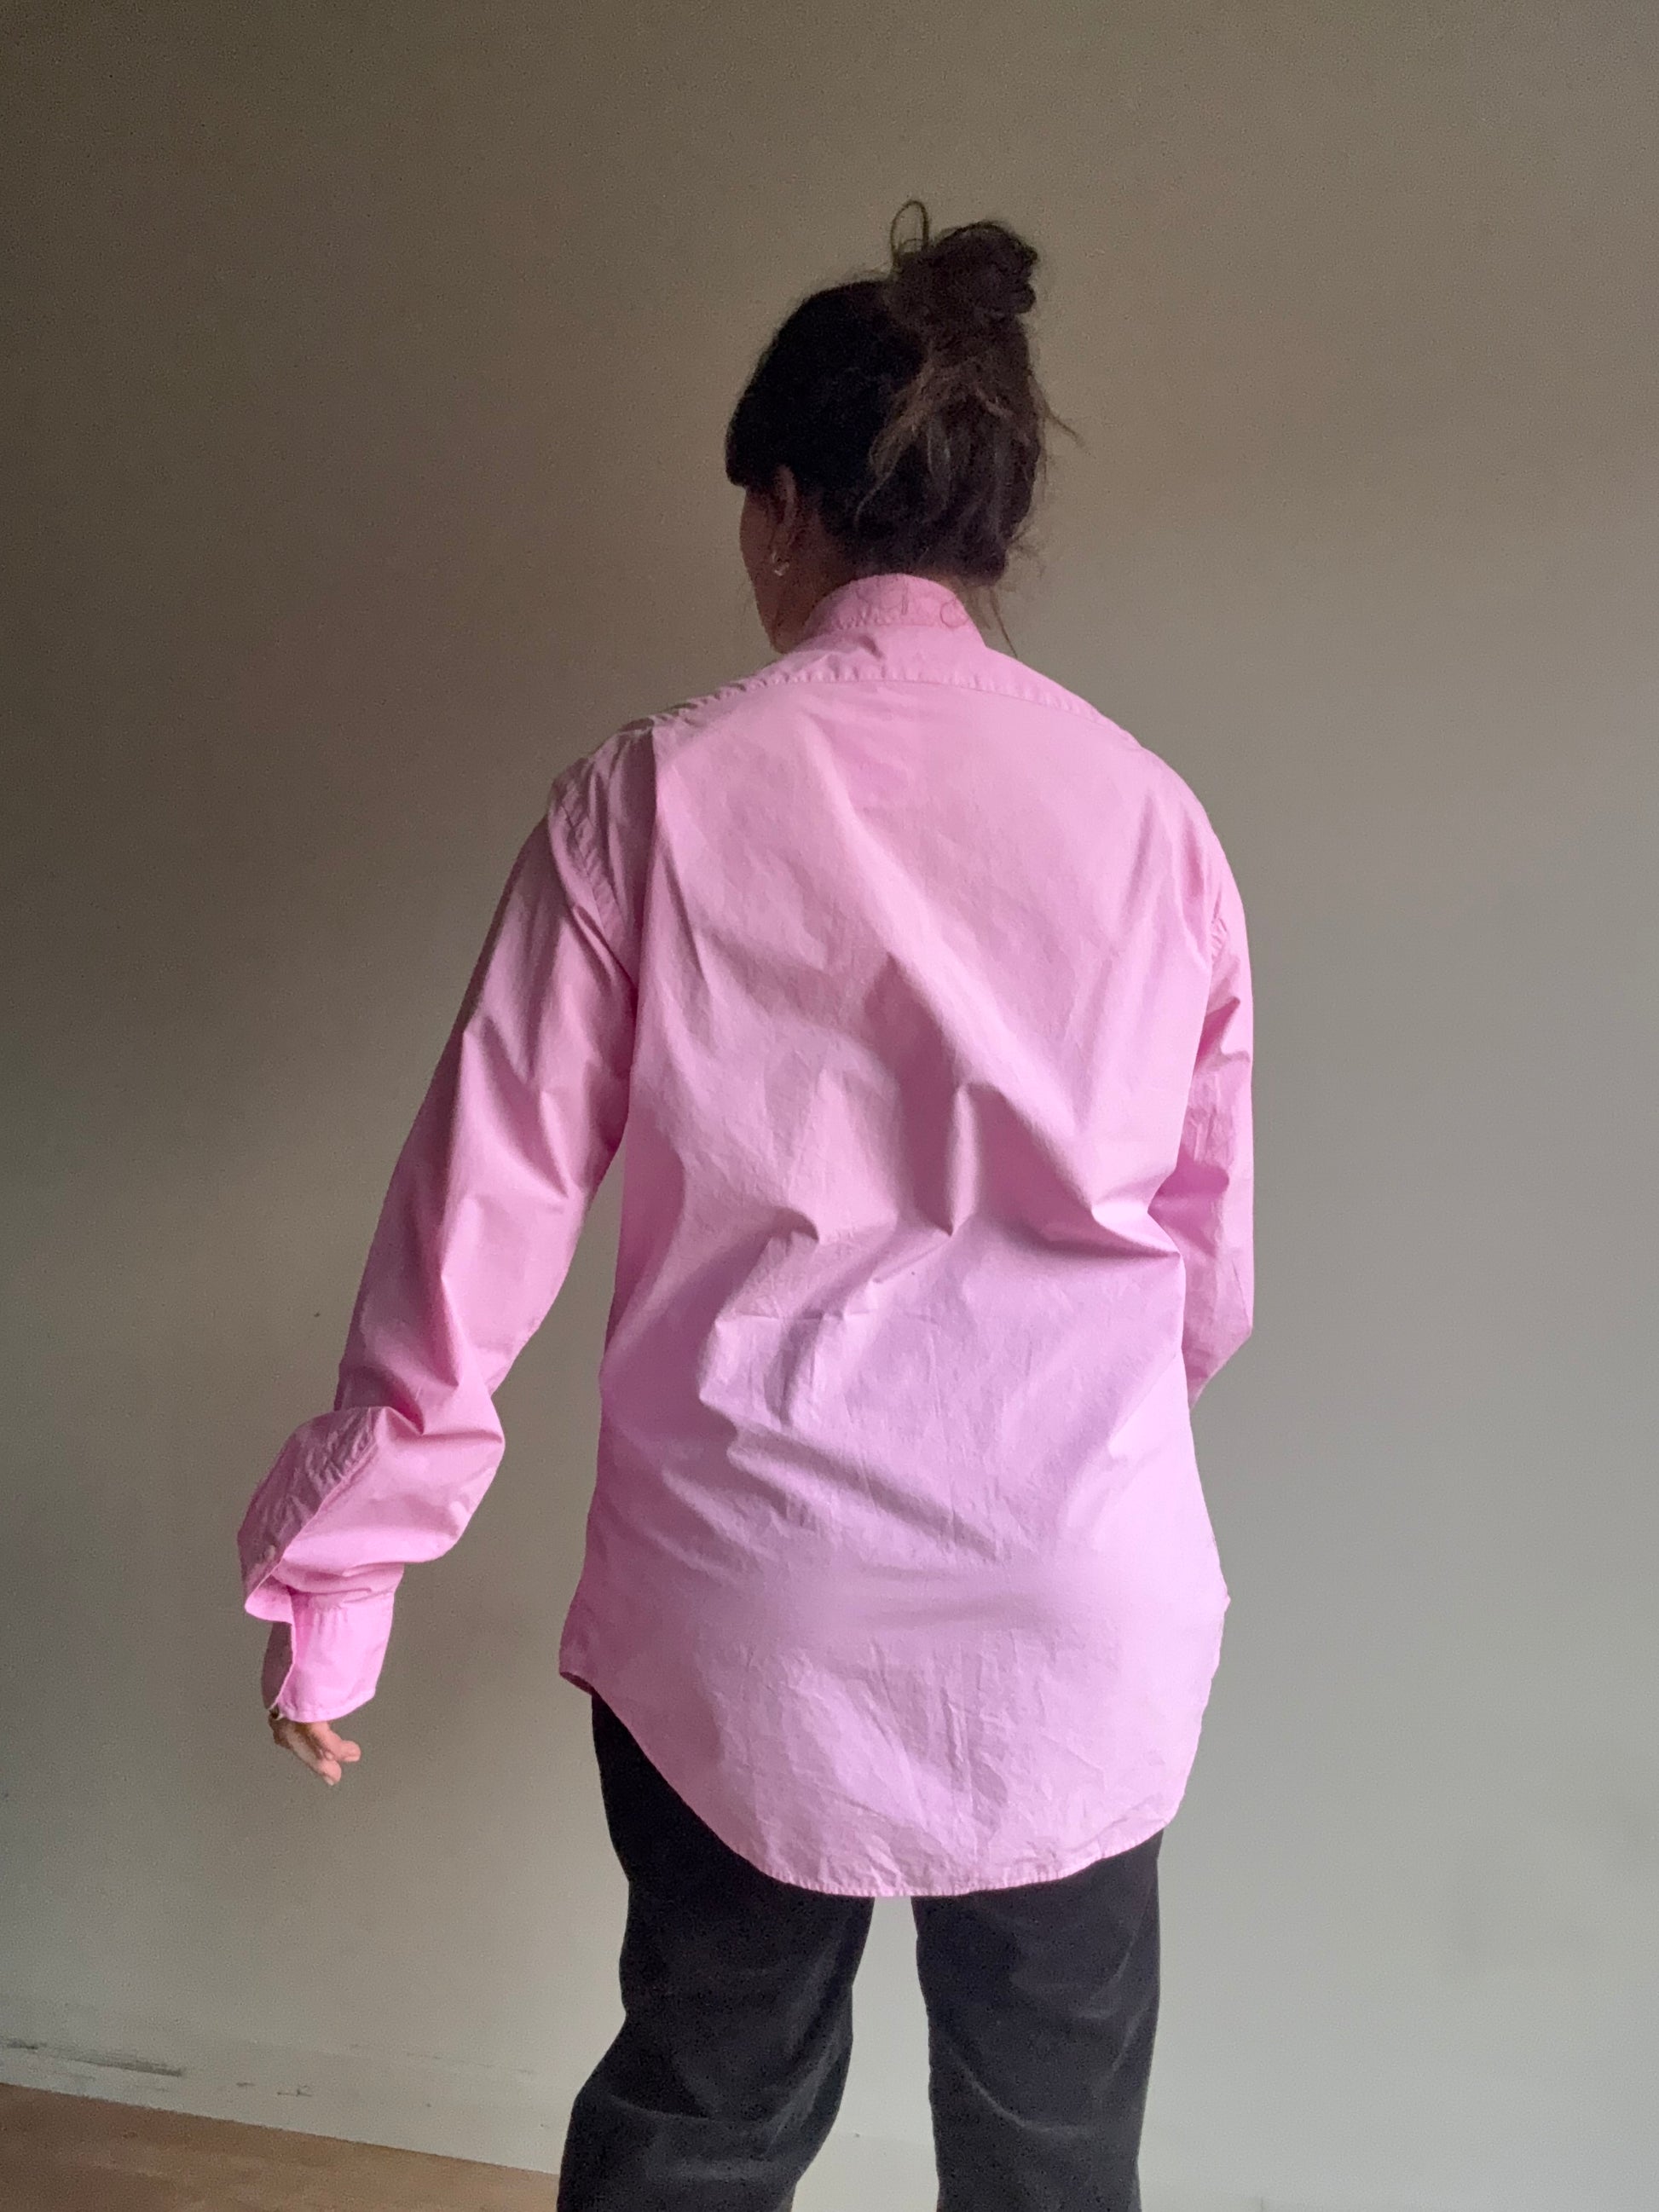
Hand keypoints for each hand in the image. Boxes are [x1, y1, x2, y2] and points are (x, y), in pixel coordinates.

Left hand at [261, 1621, 360, 1784]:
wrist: (320, 1599)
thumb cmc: (320, 1606)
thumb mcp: (318, 1630)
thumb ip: (322, 1644)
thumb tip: (332, 1642)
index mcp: (279, 1671)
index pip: (282, 1709)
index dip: (296, 1728)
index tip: (315, 1738)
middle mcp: (278, 1688)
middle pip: (286, 1730)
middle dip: (306, 1752)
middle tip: (327, 1770)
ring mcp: (288, 1698)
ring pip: (298, 1739)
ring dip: (317, 1758)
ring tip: (334, 1772)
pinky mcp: (304, 1702)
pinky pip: (317, 1734)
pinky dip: (330, 1748)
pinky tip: (343, 1755)